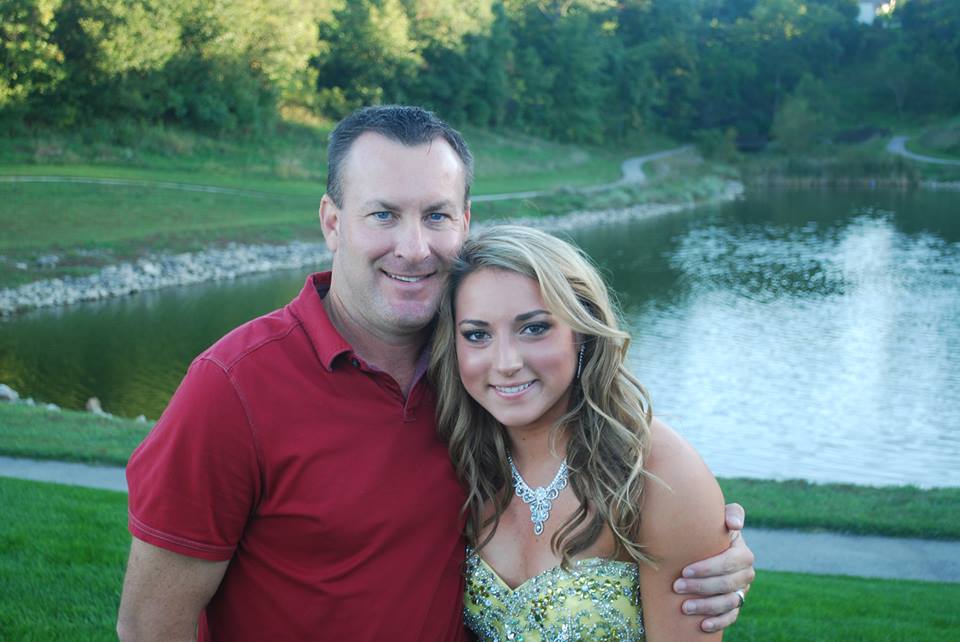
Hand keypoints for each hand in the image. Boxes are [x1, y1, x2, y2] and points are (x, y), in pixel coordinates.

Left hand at [673, 503, 754, 632]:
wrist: (708, 545)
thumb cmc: (710, 530)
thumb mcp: (719, 518)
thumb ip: (731, 513)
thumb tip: (735, 524)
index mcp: (743, 554)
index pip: (729, 563)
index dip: (708, 569)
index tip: (685, 570)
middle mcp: (746, 574)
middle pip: (727, 585)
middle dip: (701, 587)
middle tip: (677, 587)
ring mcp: (742, 591)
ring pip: (729, 603)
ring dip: (707, 607)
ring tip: (684, 607)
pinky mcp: (736, 605)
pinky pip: (731, 617)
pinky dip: (719, 622)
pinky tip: (703, 625)